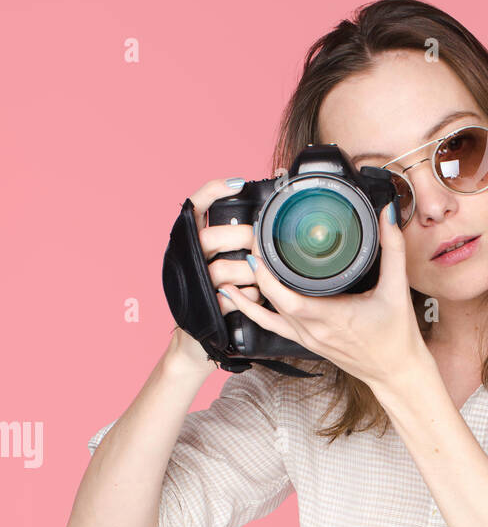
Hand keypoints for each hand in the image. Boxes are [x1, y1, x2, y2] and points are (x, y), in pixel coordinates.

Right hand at [166, 176, 264, 368]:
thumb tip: (261, 224)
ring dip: (249, 273)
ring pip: (222, 269)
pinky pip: (230, 299)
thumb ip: (231, 246)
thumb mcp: (217, 268)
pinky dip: (248, 298)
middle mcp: (187, 262)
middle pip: (210, 238)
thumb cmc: (212, 301)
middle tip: (259, 243)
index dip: (212, 191)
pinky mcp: (205, 311)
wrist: (197, 344)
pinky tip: (256, 298)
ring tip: (261, 279)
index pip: (195, 208)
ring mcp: (194, 287)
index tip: (237, 182)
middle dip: (241, 238)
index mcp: (190, 246)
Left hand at [216, 205, 431, 395]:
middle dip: (256, 272)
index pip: (285, 296)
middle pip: (271, 300)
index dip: (266, 273)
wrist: (396, 373)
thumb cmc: (397, 337)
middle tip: (248, 243)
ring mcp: (308, 338)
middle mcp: (313, 330)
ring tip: (229, 273)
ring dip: (248, 294)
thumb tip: (386, 215)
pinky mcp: (308, 343)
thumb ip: (393, 249)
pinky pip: (273, 327)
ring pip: (267, 316)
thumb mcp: (397, 289)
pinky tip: (239, 300)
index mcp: (331, 316)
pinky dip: (253, 313)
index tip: (258, 246)